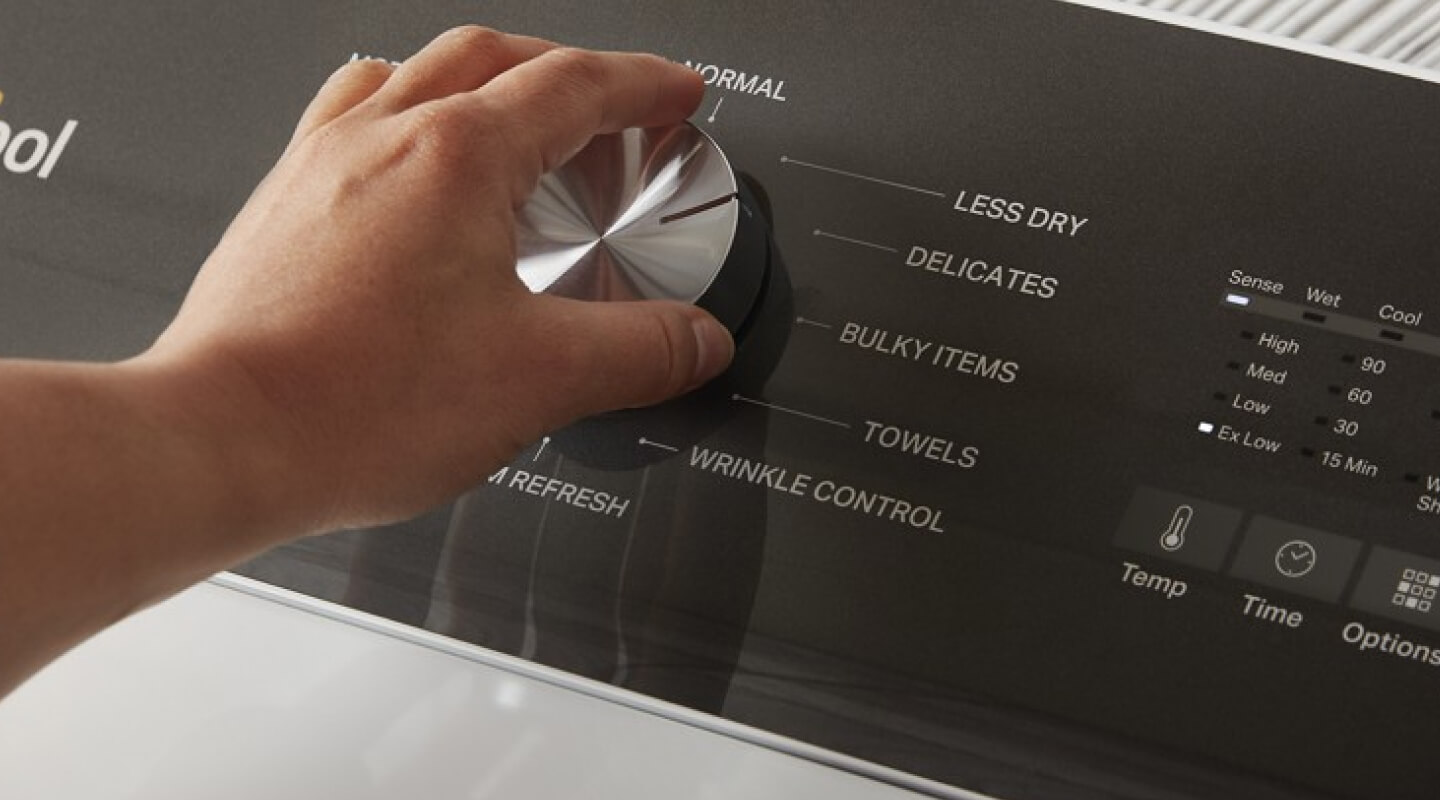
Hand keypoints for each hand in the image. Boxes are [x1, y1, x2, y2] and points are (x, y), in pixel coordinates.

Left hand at [145, 27, 729, 530]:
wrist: (223, 439)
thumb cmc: (349, 405)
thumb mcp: (539, 379)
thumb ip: (638, 353)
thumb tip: (695, 341)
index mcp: (457, 156)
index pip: (575, 85)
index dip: (643, 83)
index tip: (675, 92)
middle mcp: (381, 136)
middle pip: (493, 57)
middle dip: (568, 71)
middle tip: (612, 103)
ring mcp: (321, 163)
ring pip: (415, 73)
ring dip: (483, 81)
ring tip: (516, 118)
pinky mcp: (282, 203)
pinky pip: (352, 117)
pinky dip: (406, 117)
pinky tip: (410, 168)